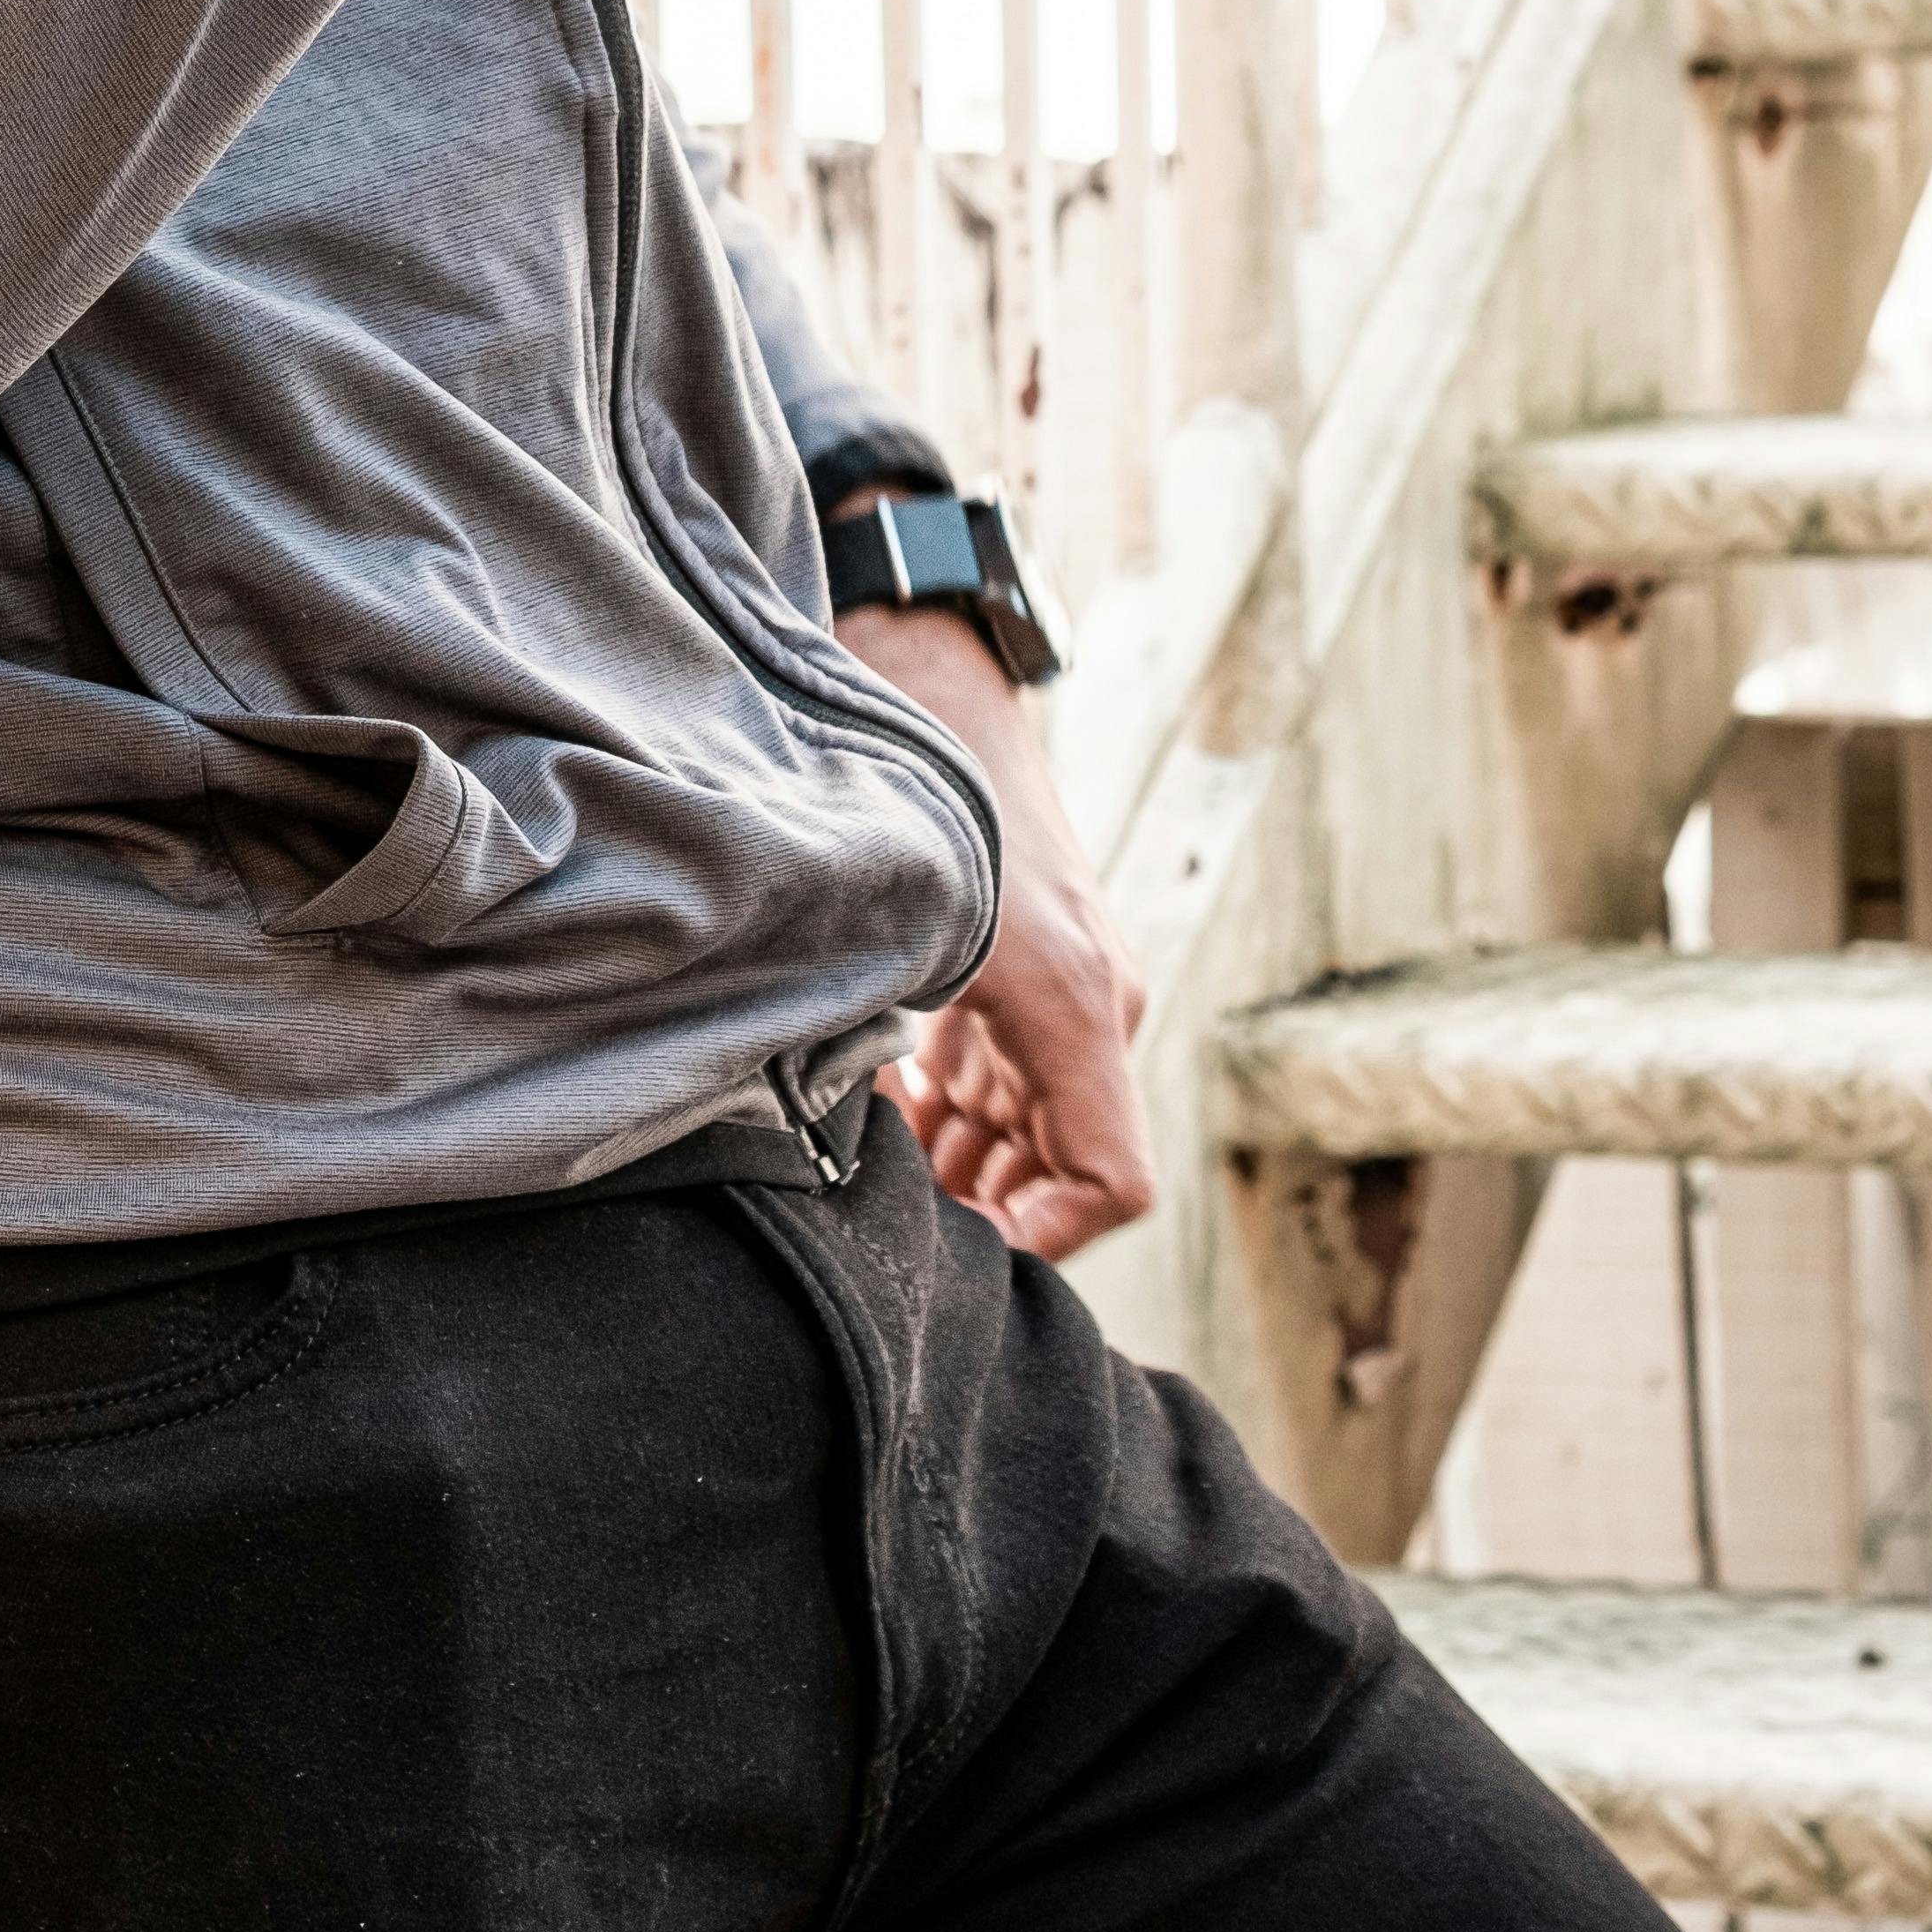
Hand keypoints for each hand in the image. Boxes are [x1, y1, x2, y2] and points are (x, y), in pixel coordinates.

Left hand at [831, 597, 1153, 1260]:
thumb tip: (820, 1161)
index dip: (1041, 1240)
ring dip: (962, 1158)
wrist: (931, 682)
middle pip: (1067, 1163)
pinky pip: (1012, 1068)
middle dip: (986, 1204)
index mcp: (1075, 1006)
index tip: (958, 1250)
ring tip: (870, 1170)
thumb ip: (868, 1053)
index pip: (1112, 1182)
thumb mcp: (887, 937)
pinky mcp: (1033, 963)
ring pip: (1033, 1121)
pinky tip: (875, 1097)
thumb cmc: (914, 803)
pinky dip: (951, 1102)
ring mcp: (1068, 981)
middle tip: (888, 1221)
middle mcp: (1092, 1002)